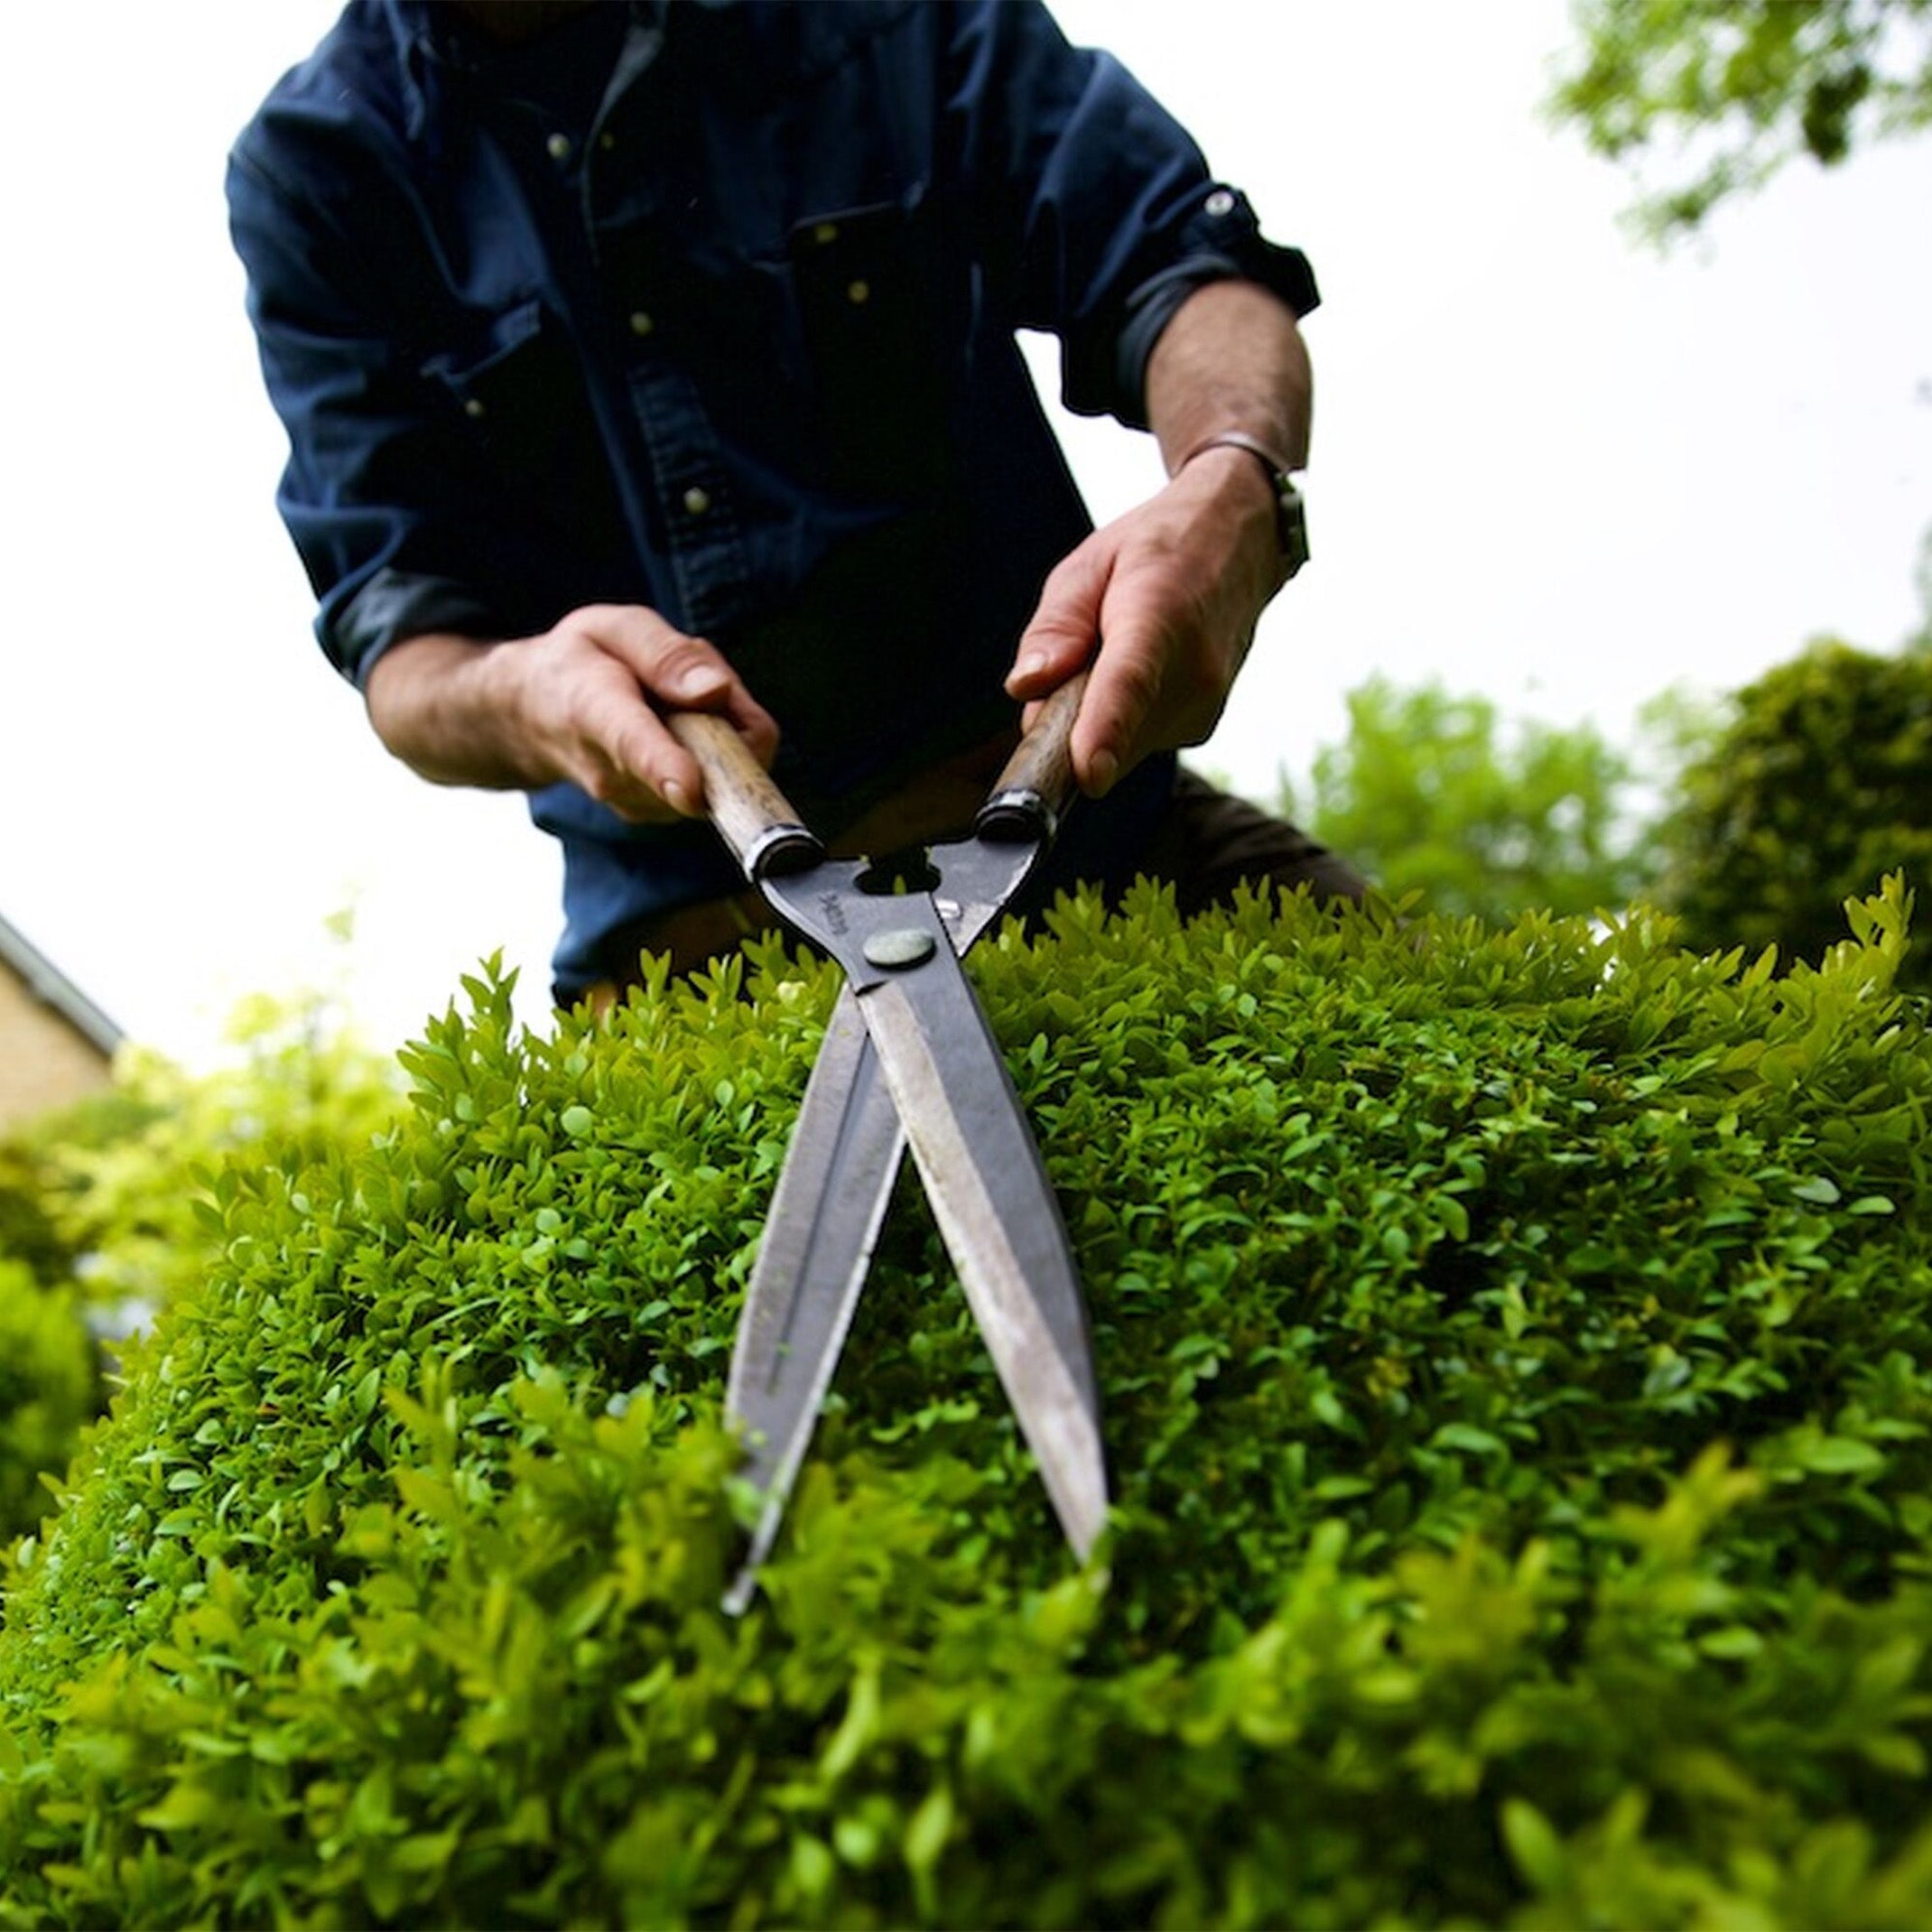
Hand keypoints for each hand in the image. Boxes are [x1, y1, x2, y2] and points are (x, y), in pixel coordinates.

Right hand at [365, 603, 778, 822]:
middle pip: (706, 757)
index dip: (665, 765)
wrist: (531, 720)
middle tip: (685, 673)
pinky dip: (712, 747)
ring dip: (717, 724)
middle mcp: (614, 772)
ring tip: (668, 699)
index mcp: (595, 712)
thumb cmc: (579, 663)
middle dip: (725, 708)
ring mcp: (638, 803)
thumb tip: (716, 690)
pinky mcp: (661, 815)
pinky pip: (721, 778)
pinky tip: (672, 726)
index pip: (632, 743)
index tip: (689, 787)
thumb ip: (664, 653)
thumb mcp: (612, 628)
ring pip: (724, 765)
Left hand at [1004, 447, 1283, 795]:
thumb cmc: (1156, 549)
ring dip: (1096, 717)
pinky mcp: (1203, 727)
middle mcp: (1194, 669)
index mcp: (1158, 615)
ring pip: (1120, 746)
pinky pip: (1137, 743)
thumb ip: (1055, 626)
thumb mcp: (1088, 565)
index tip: (1089, 775)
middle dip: (1070, 720)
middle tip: (1072, 660)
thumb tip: (1026, 688)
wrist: (1240, 542)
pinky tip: (1144, 671)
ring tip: (1117, 652)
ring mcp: (1206, 704)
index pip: (1130, 683)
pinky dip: (1123, 720)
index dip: (1106, 731)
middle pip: (1110, 732)